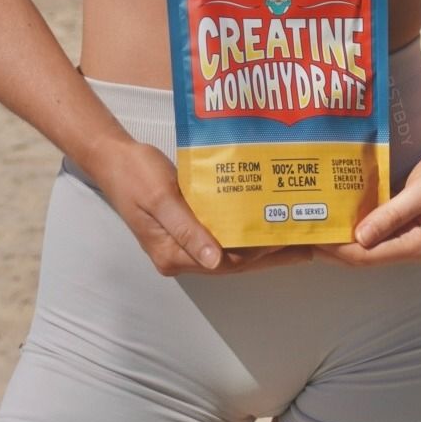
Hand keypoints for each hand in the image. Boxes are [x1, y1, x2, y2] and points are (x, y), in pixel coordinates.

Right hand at [94, 139, 313, 276]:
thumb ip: (186, 228)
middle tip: (307, 244)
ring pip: (230, 250)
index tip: (292, 246)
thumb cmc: (135, 174)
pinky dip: (243, 230)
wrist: (113, 158)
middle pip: (233, 262)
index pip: (226, 263)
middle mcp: (179, 255)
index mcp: (172, 254)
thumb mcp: (160, 198)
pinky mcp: (186, 226)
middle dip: (270, 254)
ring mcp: (183, 242)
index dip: (260, 255)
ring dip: (260, 244)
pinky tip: (262, 219)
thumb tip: (214, 260)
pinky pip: (221, 234)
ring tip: (294, 234)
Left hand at [313, 139, 420, 267]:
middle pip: (362, 256)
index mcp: (416, 244)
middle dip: (332, 248)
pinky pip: (373, 229)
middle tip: (302, 234)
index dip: (337, 251)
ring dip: (340, 238)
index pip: (367, 256)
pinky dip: (354, 224)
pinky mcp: (403, 221)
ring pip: (366, 245)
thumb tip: (360, 238)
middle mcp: (409, 246)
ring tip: (312, 226)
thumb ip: (393, 214)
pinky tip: (336, 213)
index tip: (311, 238)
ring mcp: (406, 235)